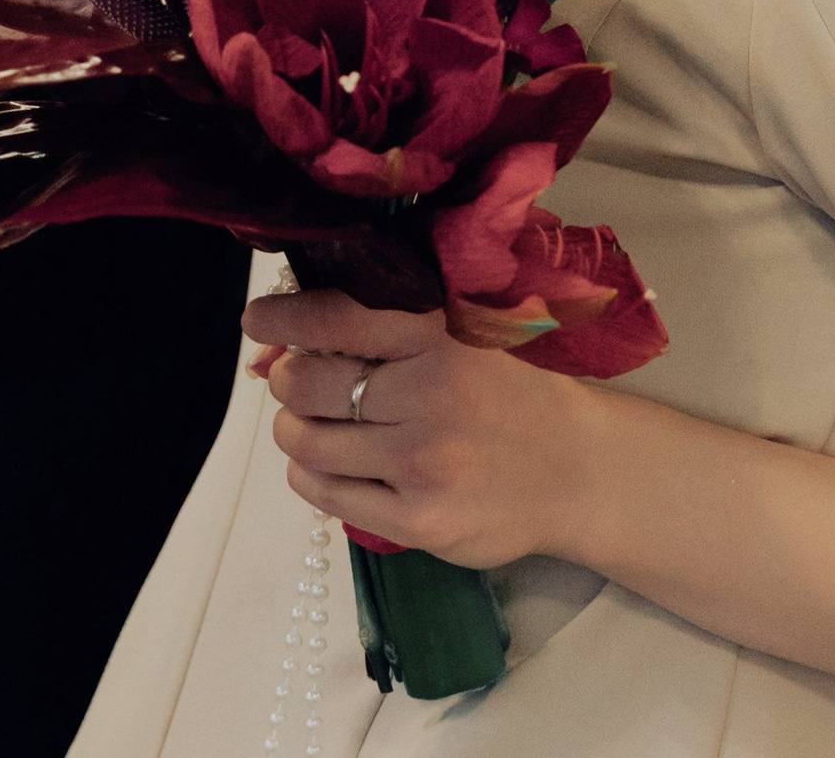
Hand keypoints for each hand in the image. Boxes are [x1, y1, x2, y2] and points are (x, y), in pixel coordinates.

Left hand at [247, 289, 597, 569]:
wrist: (577, 468)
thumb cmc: (509, 393)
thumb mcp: (464, 340)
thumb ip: (384, 334)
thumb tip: (274, 346)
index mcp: (442, 335)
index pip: (339, 316)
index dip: (284, 314)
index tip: (257, 318)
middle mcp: (430, 393)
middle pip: (307, 384)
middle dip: (288, 380)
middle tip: (299, 382)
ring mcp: (423, 461)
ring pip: (308, 443)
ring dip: (295, 432)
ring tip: (316, 427)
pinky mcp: (418, 520)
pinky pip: (327, 495)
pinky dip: (311, 476)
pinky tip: (333, 465)